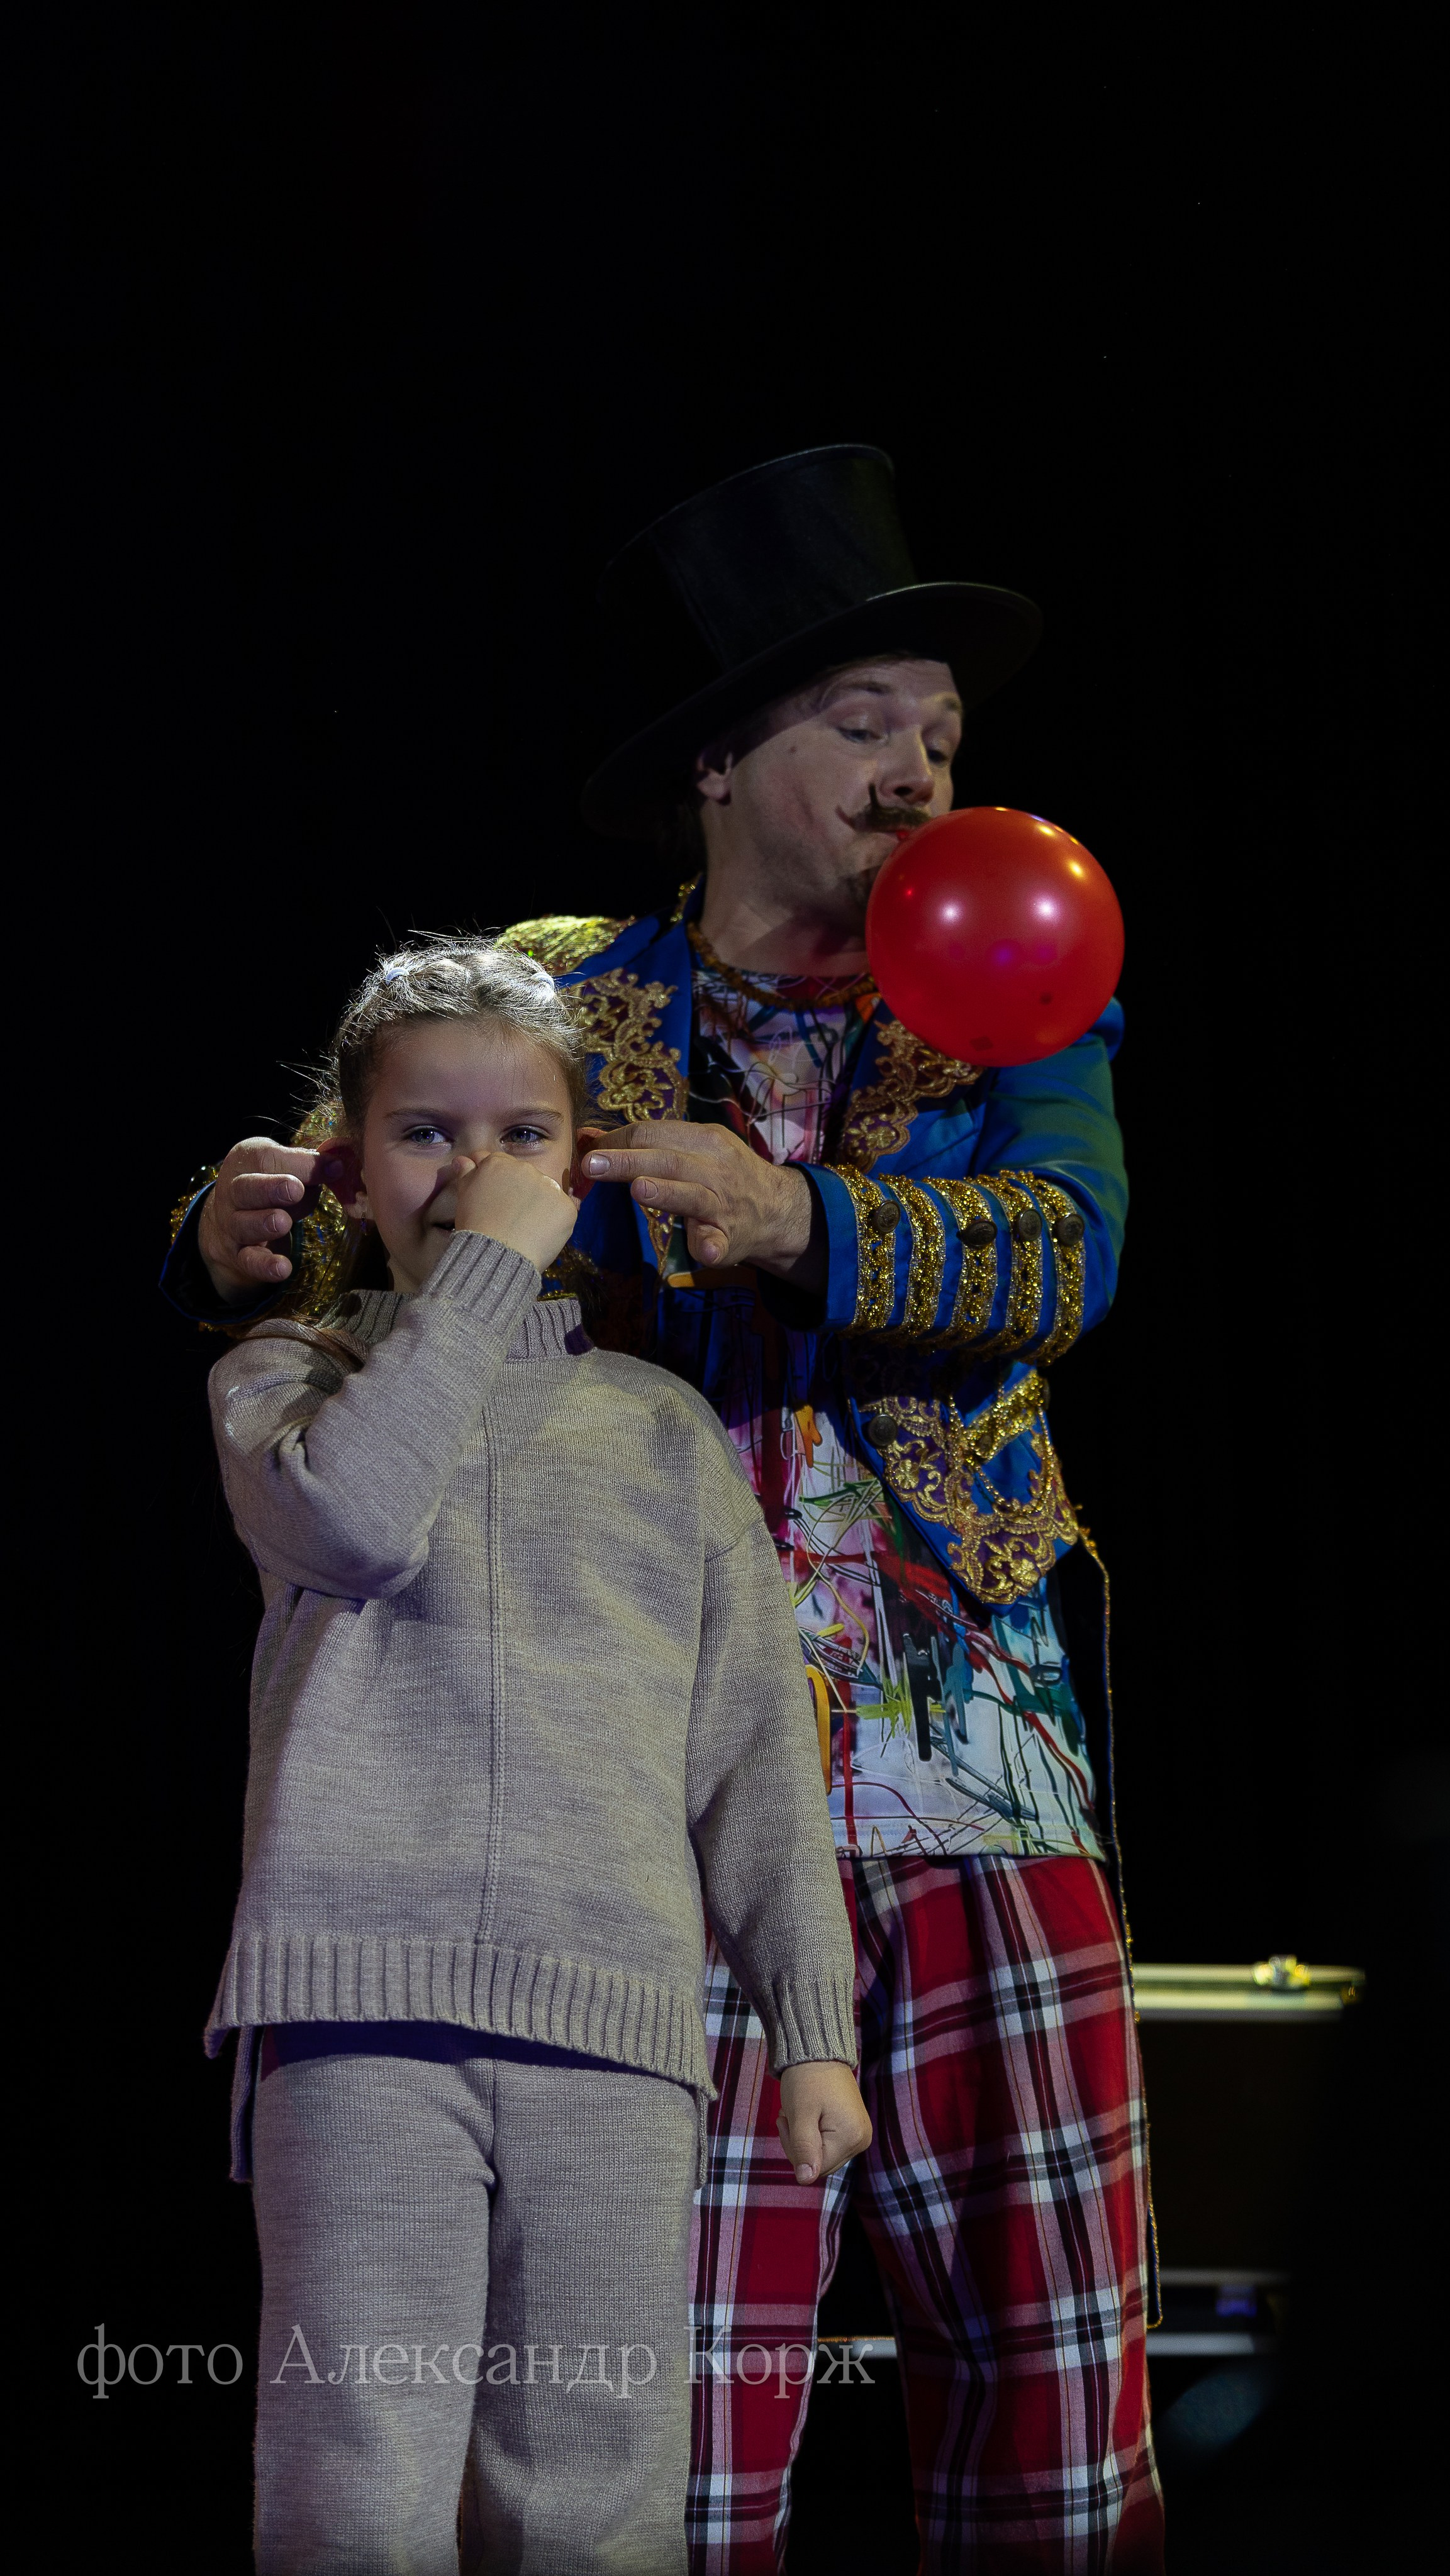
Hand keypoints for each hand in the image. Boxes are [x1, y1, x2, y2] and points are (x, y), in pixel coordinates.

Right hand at [197, 1137, 345, 1304]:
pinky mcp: (236, 1255)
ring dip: (264, 1223)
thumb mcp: (285, 1168)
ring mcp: (231, 1224)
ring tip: (283, 1223)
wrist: (230, 1222)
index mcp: (245, 1160)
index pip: (267, 1158)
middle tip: (295, 1190)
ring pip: (243, 1224)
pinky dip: (264, 1266)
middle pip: (246, 1188)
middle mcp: (232, 1191)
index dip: (300, 1163)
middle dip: (271, 1188)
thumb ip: (308, 1166)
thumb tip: (338, 1167)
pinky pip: (248, 1261)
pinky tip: (283, 1269)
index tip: (334, 1168)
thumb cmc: (270, 1185)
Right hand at [453, 1152, 578, 1272]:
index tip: (498, 1201)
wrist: (496, 1254)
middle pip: (526, 1177)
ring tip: (525, 1228)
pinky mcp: (566, 1206)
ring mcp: (549, 1186)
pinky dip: (555, 1222)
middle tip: (511, 1217)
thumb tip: (463, 1160)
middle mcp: (525, 1168)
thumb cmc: (476, 1226)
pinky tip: (540, 1234)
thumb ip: (466, 1174)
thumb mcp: (464, 1196)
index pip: (502, 1166)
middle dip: (521, 1192)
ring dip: (540, 1205)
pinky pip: (563, 1210)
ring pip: (546, 1192)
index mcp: (499, 1162)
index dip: (500, 1184)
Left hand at [583, 1122, 820, 1282]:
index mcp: (702, 1139)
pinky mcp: (728, 1238)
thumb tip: (590, 1138)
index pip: (654, 1133)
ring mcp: (722, 1204)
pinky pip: (719, 1241)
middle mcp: (713, 1168)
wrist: (776, 1208)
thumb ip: (647, 1145)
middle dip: (628, 1160)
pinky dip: (711, 1245)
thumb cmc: (721, 1174)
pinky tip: (703, 1251)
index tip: (587, 1149)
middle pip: (666, 1160)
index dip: (617, 1140)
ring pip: (692, 1195)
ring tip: (640, 1190)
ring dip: (667, 1192)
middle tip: (591, 1164)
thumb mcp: (692, 1149)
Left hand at [777, 2061, 871, 2184]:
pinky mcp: (854, 2129)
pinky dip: (813, 2133)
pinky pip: (829, 2144)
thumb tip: (804, 2180)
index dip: (793, 2149)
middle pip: (820, 2164)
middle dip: (798, 2144)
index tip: (784, 2120)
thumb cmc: (807, 2079)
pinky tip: (809, 2114)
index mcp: (851, 2137)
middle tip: (788, 2115)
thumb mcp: (801, 2114)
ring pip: (822, 2155)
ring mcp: (860, 2134)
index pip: (815, 2167)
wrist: (819, 2052)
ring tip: (798, 2112)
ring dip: (804, 2138)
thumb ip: (803, 2148)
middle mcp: (862, 2140)